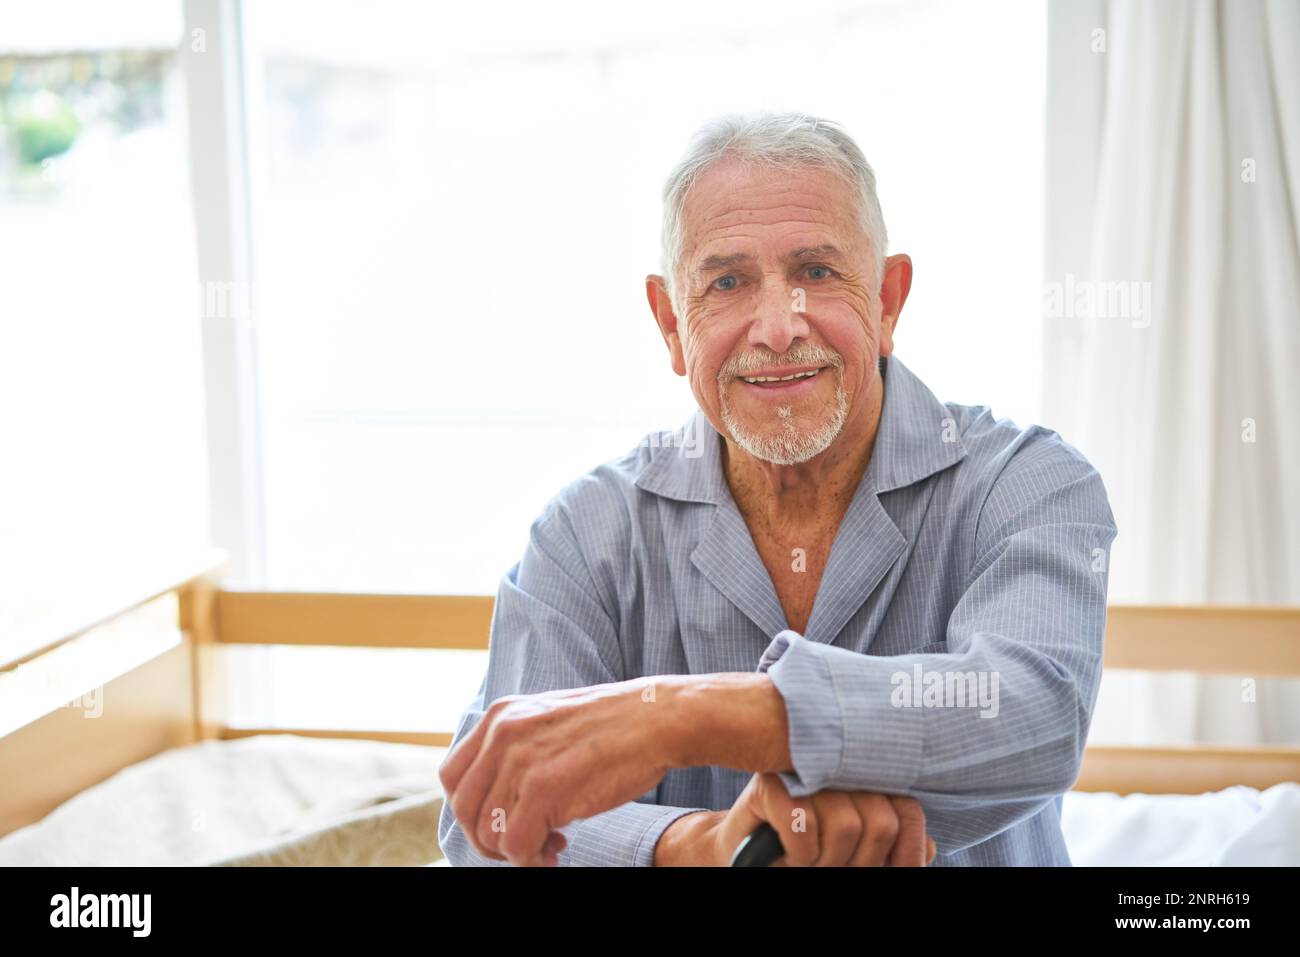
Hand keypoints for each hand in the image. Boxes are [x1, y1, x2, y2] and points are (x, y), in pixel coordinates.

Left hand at [438, 677, 673, 866]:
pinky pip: (516, 845)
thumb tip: (497, 796)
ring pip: (488, 832)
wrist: (657, 718)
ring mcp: (520, 760)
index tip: (502, 822)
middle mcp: (501, 734)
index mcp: (499, 716)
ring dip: (516, 852)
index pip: (453, 777)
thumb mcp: (548, 721)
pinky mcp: (543, 788)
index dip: (472, 810)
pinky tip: (556, 850)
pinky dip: (532, 860)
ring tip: (550, 846)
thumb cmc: (613, 727)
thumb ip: (517, 747)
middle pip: (464, 808)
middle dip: (489, 838)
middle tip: (525, 844)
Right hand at [689, 773, 936, 865]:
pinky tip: (786, 852)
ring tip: (808, 860)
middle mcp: (837, 766)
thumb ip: (891, 845)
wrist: (741, 852)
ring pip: (844, 826)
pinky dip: (799, 854)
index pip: (907, 810)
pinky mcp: (771, 783)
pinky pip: (804, 826)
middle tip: (833, 865)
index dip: (908, 851)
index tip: (894, 870)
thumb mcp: (853, 850)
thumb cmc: (802, 849)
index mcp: (863, 778)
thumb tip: (929, 848)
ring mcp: (803, 771)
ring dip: (825, 861)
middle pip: (880, 823)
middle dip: (860, 862)